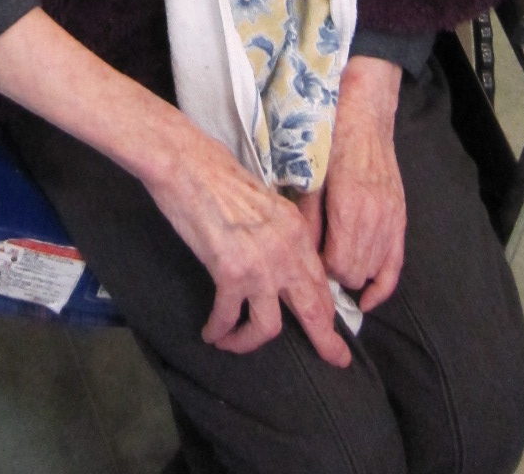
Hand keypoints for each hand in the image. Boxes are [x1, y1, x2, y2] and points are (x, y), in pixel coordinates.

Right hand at [0, 9, 350, 366]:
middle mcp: (287, 249)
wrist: (187, 163)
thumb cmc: (218, 176)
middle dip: (325, 339)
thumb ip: (279, 236)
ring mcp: (260, 263)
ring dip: (250, 343)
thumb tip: (280, 268)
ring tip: (233, 343)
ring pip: (269, 327)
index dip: (329, 310)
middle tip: (335, 360)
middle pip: (314, 308)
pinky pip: (229, 316)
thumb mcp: (264, 204)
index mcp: (297, 230)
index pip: (321, 281)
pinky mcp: (230, 271)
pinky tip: (210, 332)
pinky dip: (219, 330)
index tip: (335, 330)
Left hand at [307, 57, 406, 312]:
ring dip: (354, 275)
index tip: (308, 260)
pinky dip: (382, 286)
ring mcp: (392, 220)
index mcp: (349, 208)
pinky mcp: (401, 219)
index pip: (336, 266)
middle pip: (355, 273)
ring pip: (373, 272)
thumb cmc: (332, 141)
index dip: (320, 269)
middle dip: (334, 275)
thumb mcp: (310, 178)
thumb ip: (307, 220)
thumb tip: (301, 256)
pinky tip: (367, 298)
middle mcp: (375, 219)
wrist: (365, 116)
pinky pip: (395, 266)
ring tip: (335, 264)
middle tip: (318, 260)